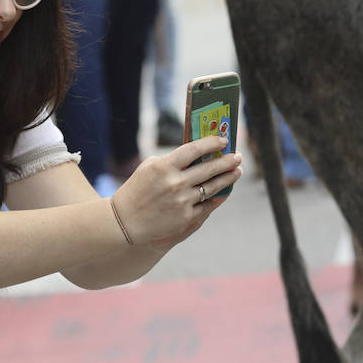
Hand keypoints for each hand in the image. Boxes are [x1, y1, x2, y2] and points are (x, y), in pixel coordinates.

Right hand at [112, 135, 241, 246]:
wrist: (125, 222)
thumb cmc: (137, 190)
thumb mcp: (150, 167)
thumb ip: (173, 160)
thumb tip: (198, 153)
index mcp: (164, 166)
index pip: (194, 149)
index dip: (211, 143)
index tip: (223, 140)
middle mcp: (175, 183)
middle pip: (209, 168)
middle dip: (227, 161)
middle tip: (237, 156)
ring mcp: (182, 201)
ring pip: (213, 187)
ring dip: (228, 178)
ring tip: (237, 171)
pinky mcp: (186, 217)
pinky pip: (207, 205)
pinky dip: (217, 197)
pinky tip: (224, 191)